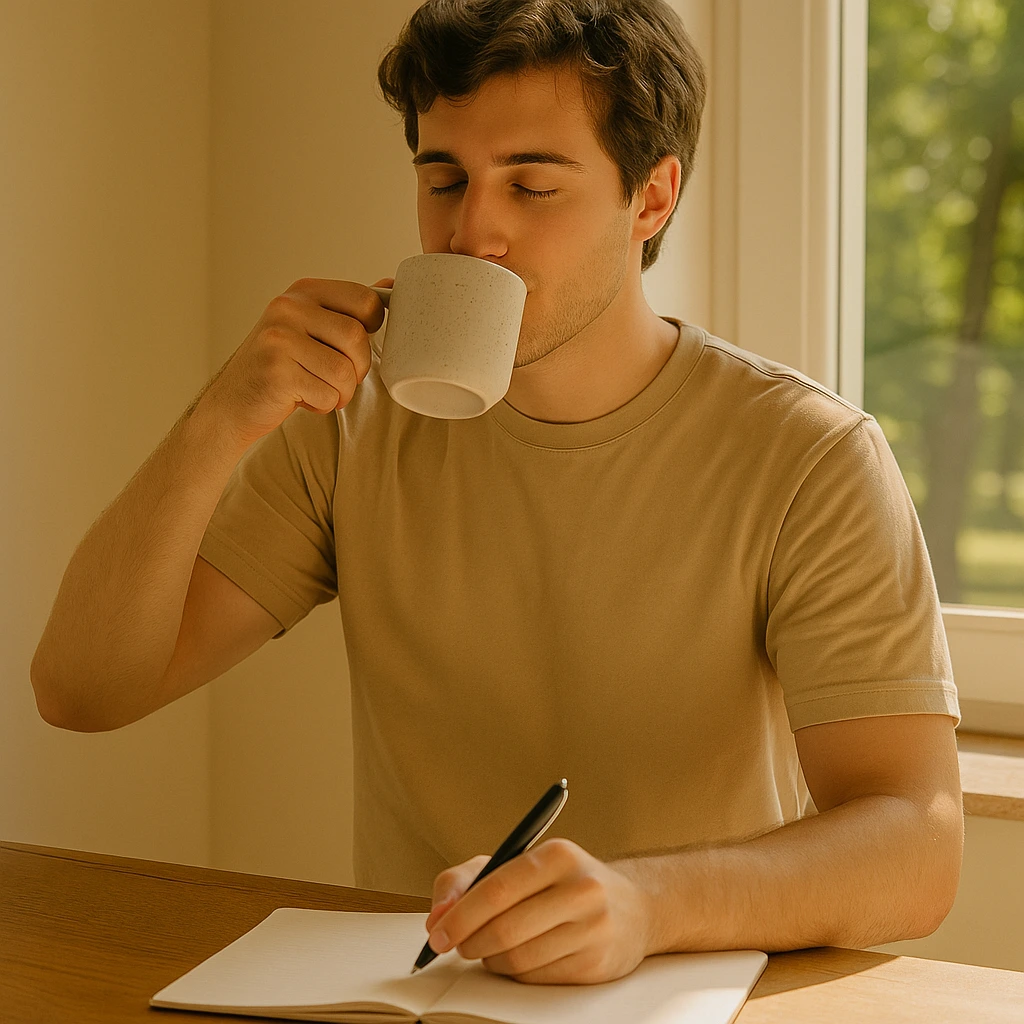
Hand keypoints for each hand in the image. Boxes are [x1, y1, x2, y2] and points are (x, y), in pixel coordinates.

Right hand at [195, 276, 392, 451]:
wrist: (233, 403)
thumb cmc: (281, 366)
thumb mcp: (312, 327)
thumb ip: (348, 308)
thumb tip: (389, 285)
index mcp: (303, 290)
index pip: (365, 299)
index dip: (373, 328)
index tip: (355, 344)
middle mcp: (288, 308)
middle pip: (357, 338)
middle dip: (359, 368)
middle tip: (341, 378)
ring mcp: (279, 339)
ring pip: (345, 371)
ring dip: (342, 392)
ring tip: (319, 389)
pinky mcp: (276, 372)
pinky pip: (327, 394)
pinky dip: (323, 405)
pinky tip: (302, 398)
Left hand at [424, 839, 653, 984]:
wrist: (632, 907)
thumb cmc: (563, 883)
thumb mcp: (520, 864)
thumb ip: (469, 880)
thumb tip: (439, 914)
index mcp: (558, 855)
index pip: (498, 888)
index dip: (460, 915)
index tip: (437, 933)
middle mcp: (581, 888)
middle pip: (505, 929)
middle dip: (470, 942)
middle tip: (457, 945)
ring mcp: (593, 928)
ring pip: (518, 959)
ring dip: (491, 959)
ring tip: (490, 948)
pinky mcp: (597, 963)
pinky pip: (537, 978)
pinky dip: (516, 973)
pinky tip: (520, 957)